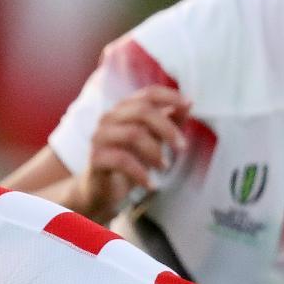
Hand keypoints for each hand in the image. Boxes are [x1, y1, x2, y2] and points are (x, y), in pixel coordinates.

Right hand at [71, 85, 190, 220]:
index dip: (170, 96)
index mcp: (124, 110)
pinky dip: (141, 173)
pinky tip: (151, 184)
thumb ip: (169, 121)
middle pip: (142, 111)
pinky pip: (122, 160)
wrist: (103, 189)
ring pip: (133, 134)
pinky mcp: (95, 158)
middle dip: (167, 128)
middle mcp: (109, 118)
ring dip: (155, 152)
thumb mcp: (154, 139)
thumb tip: (188, 104)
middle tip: (182, 147)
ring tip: (164, 167)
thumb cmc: (130, 160)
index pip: (148, 93)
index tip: (188, 105)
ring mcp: (100, 137)